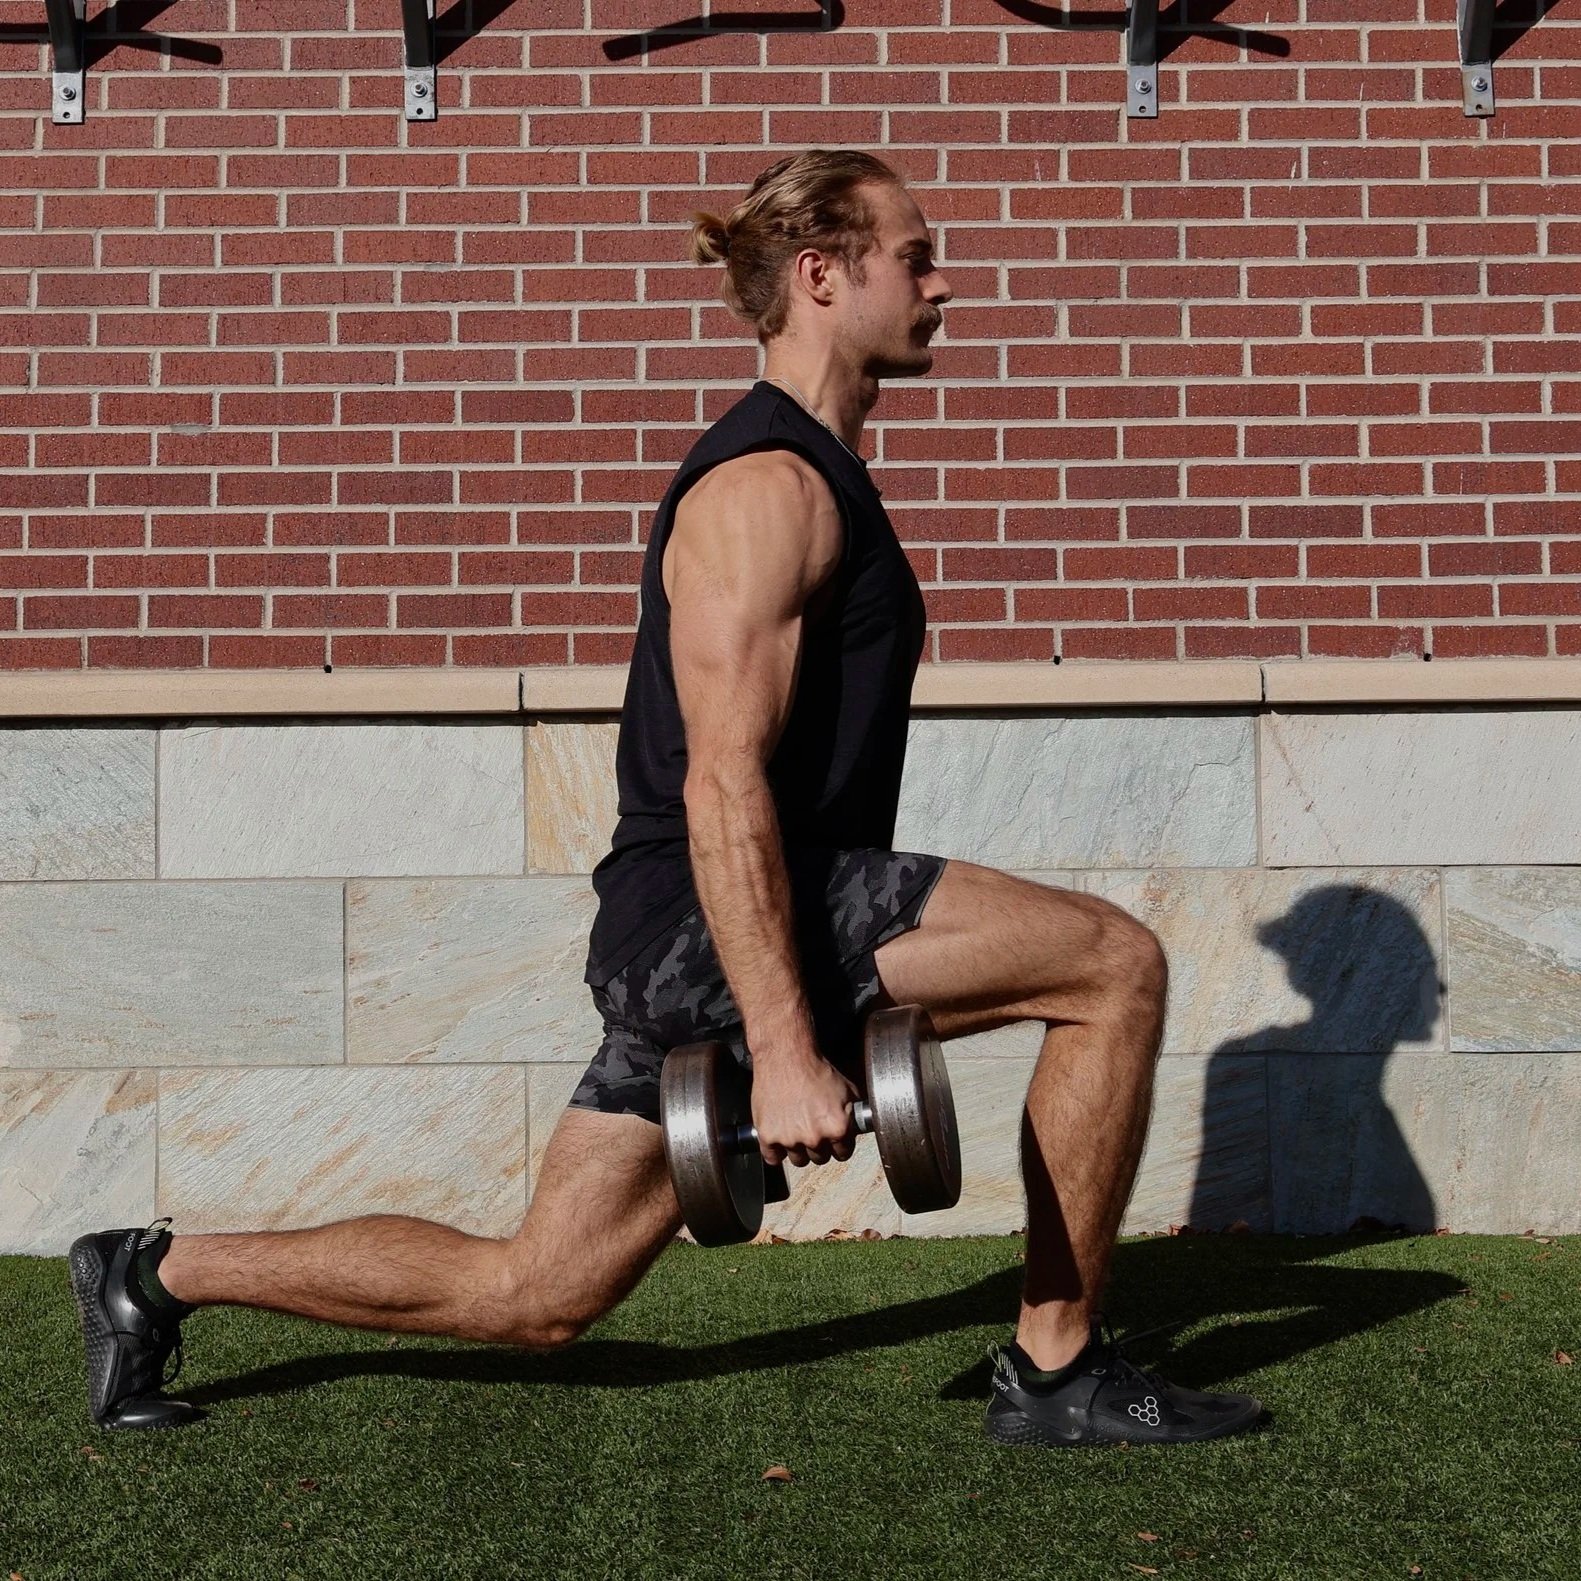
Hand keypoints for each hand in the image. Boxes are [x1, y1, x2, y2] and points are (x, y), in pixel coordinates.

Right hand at [750, 1050, 859, 1169]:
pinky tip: (779, 1136)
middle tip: (812, 1127)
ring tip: (796, 1128)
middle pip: (820, 1158)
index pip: (843, 1154)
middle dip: (818, 1145)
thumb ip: (853, 1116)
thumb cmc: (815, 1069)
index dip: (839, 1145)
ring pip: (798, 1160)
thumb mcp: (848, 1090)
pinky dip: (775, 1150)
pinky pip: (773, 1158)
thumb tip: (856, 1129)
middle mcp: (814, 1137)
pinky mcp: (768, 1135)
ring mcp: (790, 1139)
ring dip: (798, 1149)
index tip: (832, 1138)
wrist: (786, 1056)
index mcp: (837, 1128)